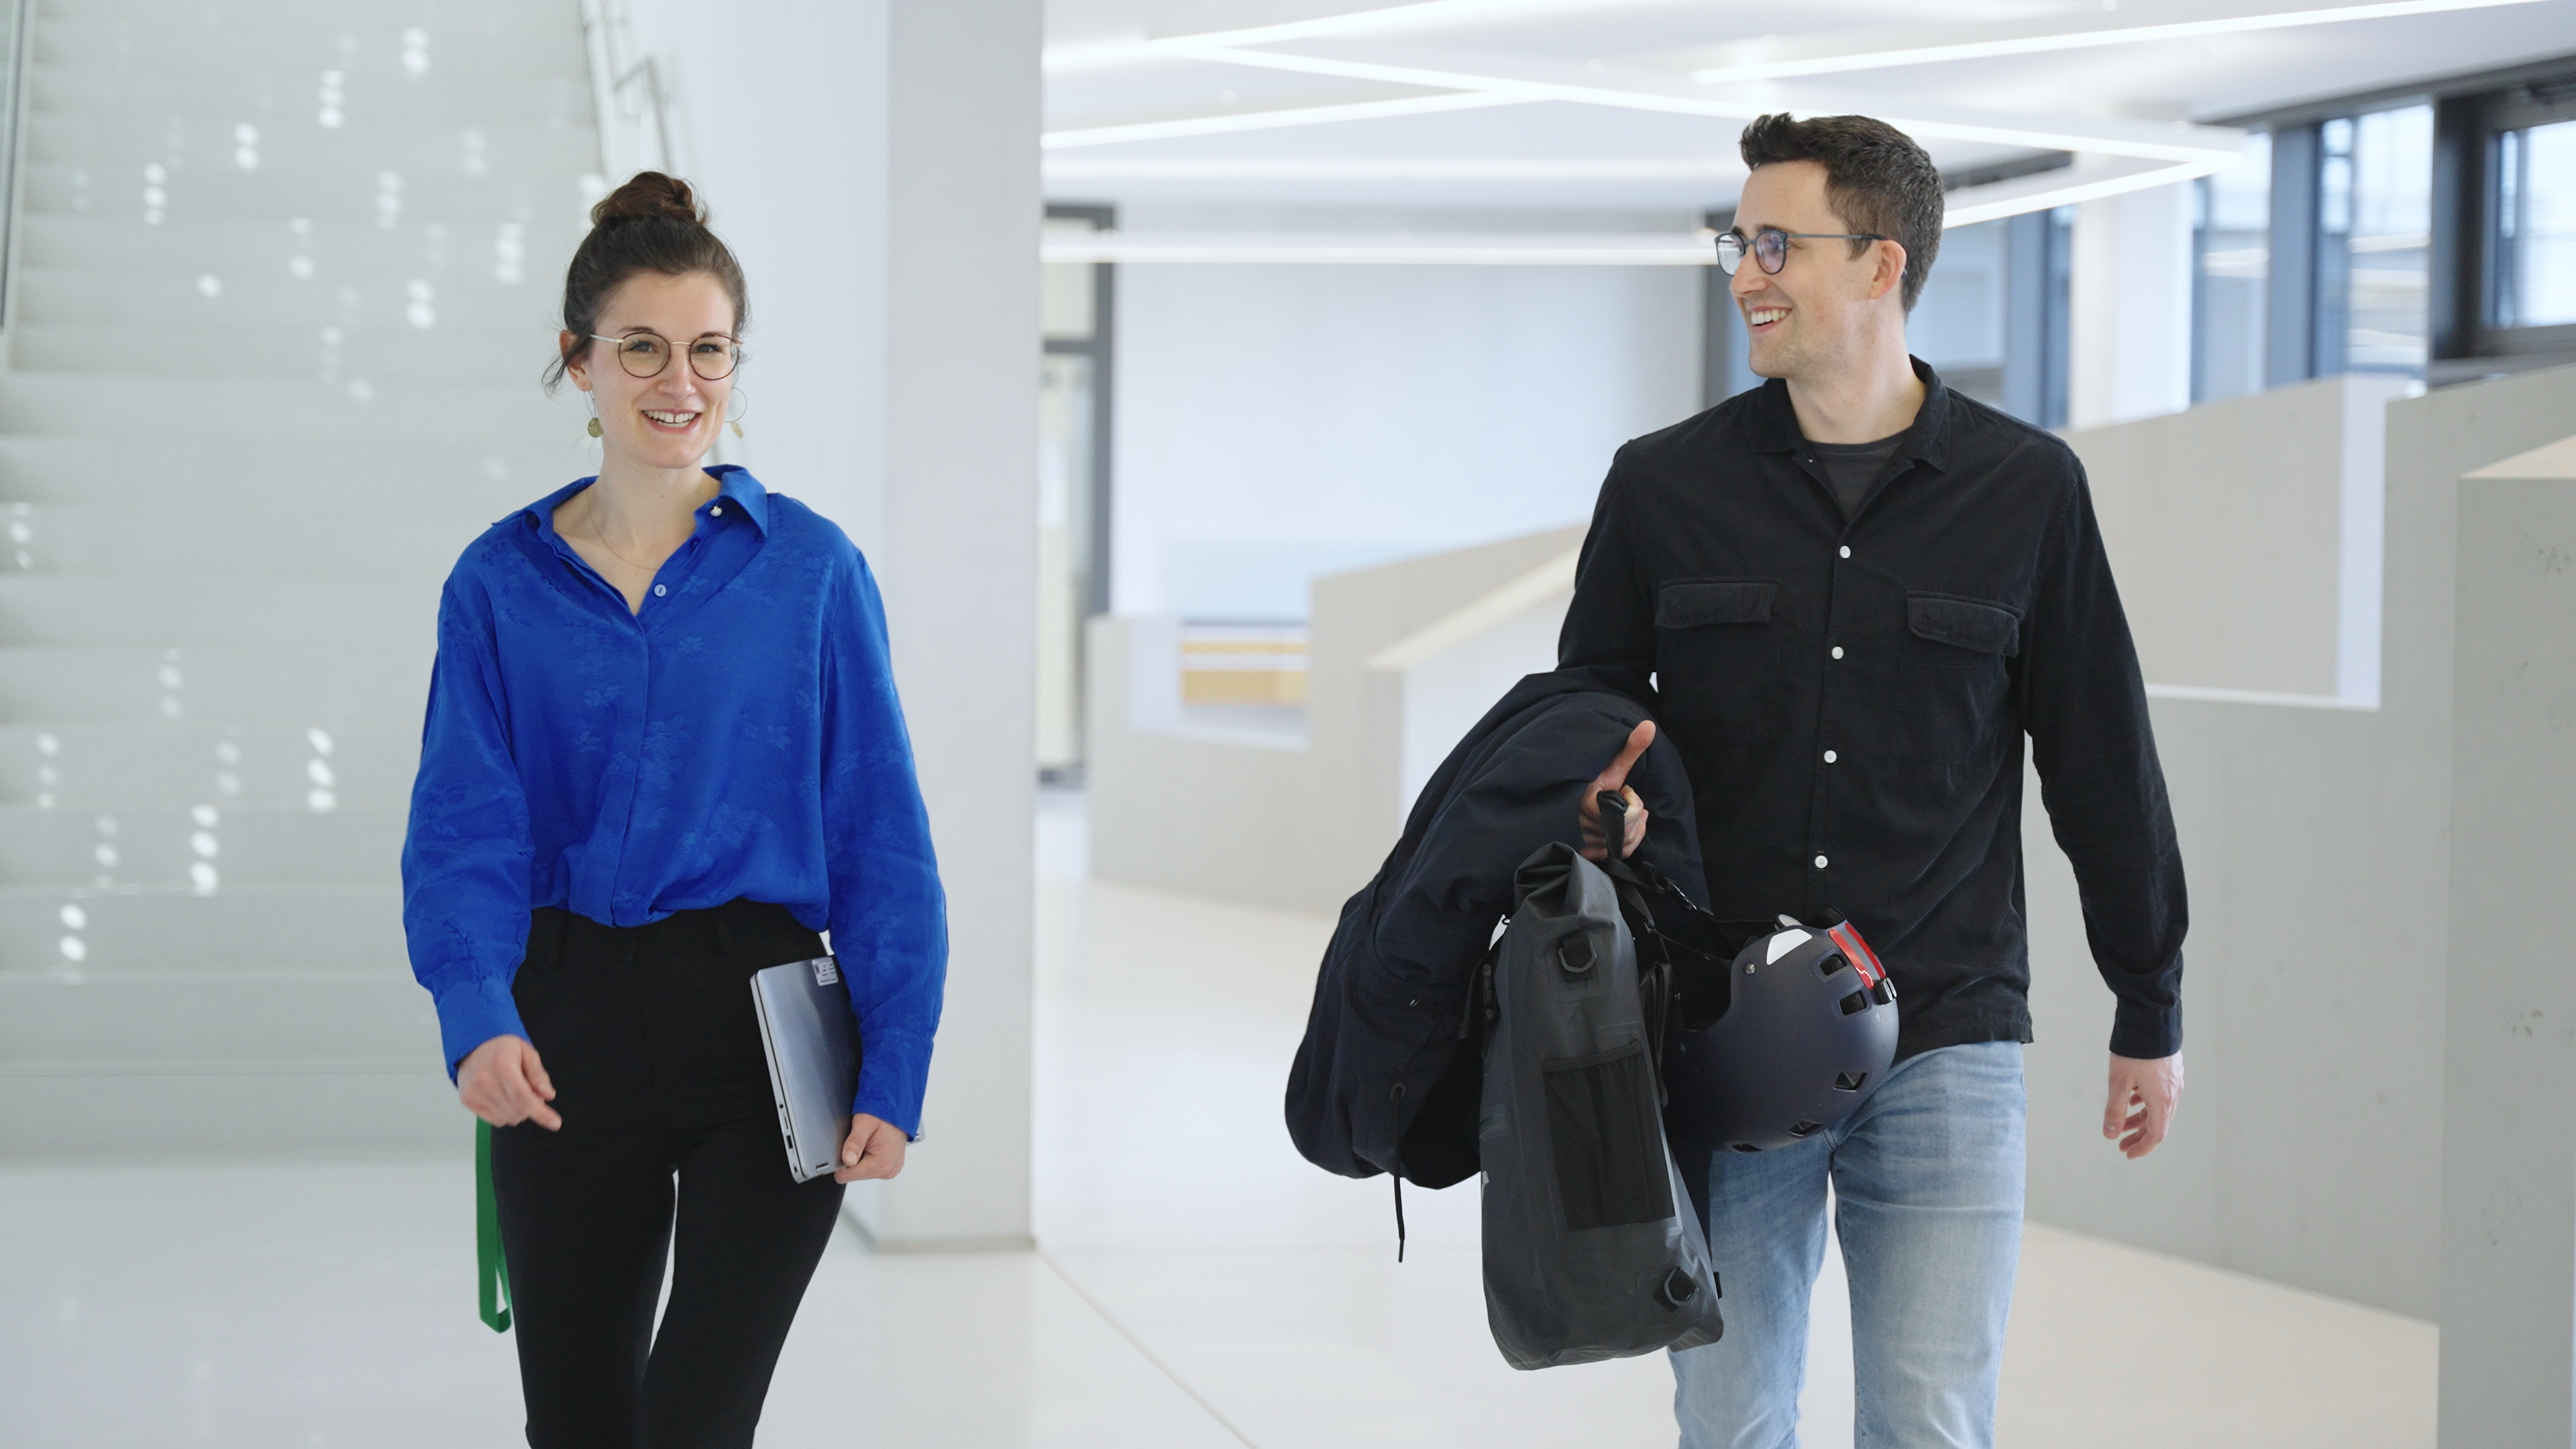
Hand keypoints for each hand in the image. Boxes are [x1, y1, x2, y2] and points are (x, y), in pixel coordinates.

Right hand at [457, 1035, 559, 1129]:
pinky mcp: (467, 1100)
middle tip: (530, 1090)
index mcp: (501, 1065)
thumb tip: (548, 1095)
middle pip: (518, 1111)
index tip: (555, 1123)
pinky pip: (495, 1120)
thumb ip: (538, 1074)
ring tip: (514, 1091)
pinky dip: (505, 1113)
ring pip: (508, 1119)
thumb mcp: (526, 1052)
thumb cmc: (501, 1048)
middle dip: (532, 1106)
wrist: (472, 1045)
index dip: (541, 1113)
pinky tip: (503, 1097)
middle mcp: (484, 1080)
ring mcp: (473, 1092)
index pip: (523, 1098)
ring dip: (518, 1111)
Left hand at [833, 1114, 907, 1182]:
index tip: (849, 1148)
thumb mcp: (863, 1124)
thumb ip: (854, 1143)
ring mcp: (891, 1170)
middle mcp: (888, 1170)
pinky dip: (869, 1159)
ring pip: (863, 1172)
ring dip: (861, 1159)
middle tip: (862, 1141)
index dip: (842, 1162)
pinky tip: (874, 1146)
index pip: (846, 1176)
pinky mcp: (892, 1168)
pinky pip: (872, 1169)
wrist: (899, 1109)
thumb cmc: (883, 1114)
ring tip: (869, 1142)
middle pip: (855, 1175)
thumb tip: (847, 1160)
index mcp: (881, 1164)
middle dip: (853, 1159)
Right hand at [1577, 719, 1655, 861]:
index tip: (1622, 789)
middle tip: (1623, 800)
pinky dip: (1630, 841)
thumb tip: (1649, 726)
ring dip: (1634, 828)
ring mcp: (1587, 843)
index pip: (1625, 815)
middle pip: (1628, 830)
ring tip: (1626, 812)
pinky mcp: (1591, 853)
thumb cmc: (1592, 781)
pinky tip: (1626, 828)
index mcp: (1587, 804)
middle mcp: (1584, 827)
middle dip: (1634, 814)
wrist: (1570, 796)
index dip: (1631, 801)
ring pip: (1626, 843)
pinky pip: (1621, 854)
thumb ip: (1630, 748)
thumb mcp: (1611, 766)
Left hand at [2103, 1051, 2182, 1158]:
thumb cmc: (2134, 1052)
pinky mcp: (2170, 1069)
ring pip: (2158, 1108)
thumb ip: (2114, 1111)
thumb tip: (2110, 1135)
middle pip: (2158, 1123)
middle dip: (2139, 1136)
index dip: (2142, 1147)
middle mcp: (2172, 1093)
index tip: (2127, 1154)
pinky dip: (2145, 1102)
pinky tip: (2132, 1100)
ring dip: (2140, 1119)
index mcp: (2162, 1100)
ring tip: (2123, 1124)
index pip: (2156, 1135)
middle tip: (2121, 1144)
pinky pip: (2159, 1094)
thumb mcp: (2118, 1083)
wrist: (2151, 1020)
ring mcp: (2174, 1080)